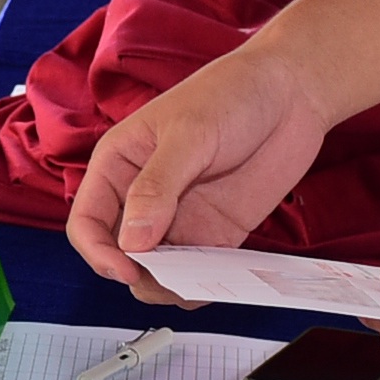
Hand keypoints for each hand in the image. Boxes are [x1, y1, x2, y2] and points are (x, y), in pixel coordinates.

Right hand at [67, 41, 341, 287]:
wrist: (292, 92)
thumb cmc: (232, 93)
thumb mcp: (188, 134)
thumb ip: (157, 187)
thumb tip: (131, 240)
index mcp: (118, 165)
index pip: (87, 223)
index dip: (100, 253)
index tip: (129, 267)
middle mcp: (142, 197)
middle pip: (119, 254)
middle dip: (137, 274)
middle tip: (171, 278)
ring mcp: (179, 218)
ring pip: (157, 271)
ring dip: (169, 286)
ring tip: (197, 283)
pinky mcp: (215, 233)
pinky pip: (198, 273)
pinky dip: (202, 287)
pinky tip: (218, 283)